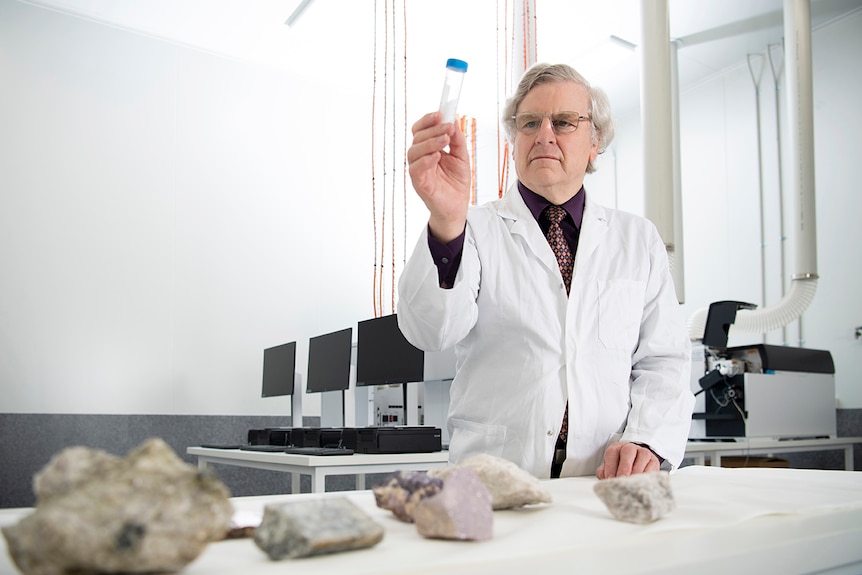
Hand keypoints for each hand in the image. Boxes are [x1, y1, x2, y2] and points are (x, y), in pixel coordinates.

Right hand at [406, 112, 471, 242]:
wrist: (457, 207)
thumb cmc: (456, 183)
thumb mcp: (462, 157)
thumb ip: (457, 140)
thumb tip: (453, 122)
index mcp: (428, 149)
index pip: (421, 130)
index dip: (427, 120)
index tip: (440, 114)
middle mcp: (420, 158)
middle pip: (417, 137)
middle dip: (433, 129)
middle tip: (447, 127)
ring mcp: (418, 171)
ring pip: (414, 151)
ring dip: (430, 142)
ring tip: (445, 140)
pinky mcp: (419, 183)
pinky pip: (416, 169)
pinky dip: (425, 161)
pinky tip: (437, 156)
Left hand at [595, 441, 659, 478]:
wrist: (637, 465)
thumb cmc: (620, 468)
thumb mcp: (610, 468)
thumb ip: (604, 473)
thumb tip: (606, 481)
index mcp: (616, 448)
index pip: (612, 453)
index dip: (610, 466)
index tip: (610, 479)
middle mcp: (630, 448)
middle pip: (628, 452)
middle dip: (624, 467)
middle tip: (622, 479)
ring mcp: (643, 453)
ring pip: (642, 457)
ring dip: (637, 471)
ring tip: (632, 483)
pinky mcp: (654, 461)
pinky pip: (652, 466)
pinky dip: (647, 475)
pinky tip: (642, 483)